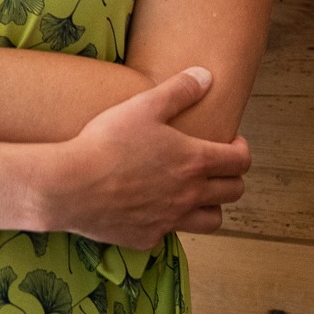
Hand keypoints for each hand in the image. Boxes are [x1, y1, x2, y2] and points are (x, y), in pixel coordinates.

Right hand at [31, 67, 250, 250]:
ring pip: (212, 220)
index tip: (232, 144)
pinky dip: (168, 221)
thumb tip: (206, 76)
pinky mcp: (148, 237)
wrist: (71, 185)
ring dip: (211, 206)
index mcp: (194, 161)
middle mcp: (190, 194)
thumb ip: (178, 91)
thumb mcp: (142, 106)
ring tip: (196, 193)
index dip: (241, 150)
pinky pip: (170, 233)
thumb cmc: (107, 142)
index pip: (240, 161)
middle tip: (217, 167)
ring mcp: (171, 219)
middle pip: (233, 192)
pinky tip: (152, 208)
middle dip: (232, 177)